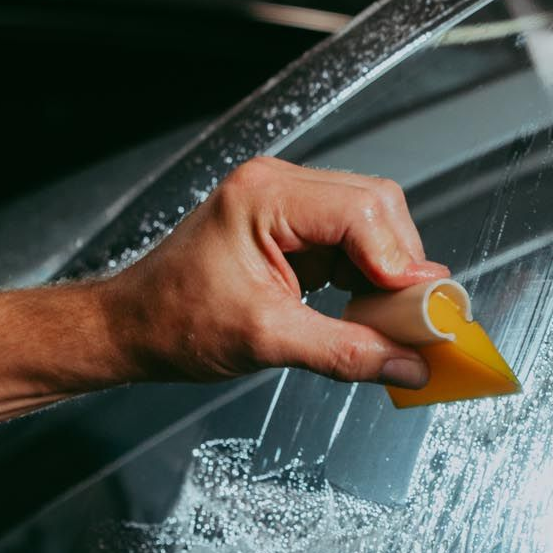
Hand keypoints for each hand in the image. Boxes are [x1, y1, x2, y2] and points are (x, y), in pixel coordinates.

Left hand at [104, 156, 448, 388]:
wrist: (132, 327)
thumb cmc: (173, 322)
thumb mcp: (267, 341)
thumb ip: (346, 351)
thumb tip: (407, 364)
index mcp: (265, 197)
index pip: (362, 211)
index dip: (399, 260)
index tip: (420, 308)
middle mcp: (279, 188)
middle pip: (378, 206)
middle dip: (401, 263)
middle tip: (410, 316)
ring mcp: (287, 205)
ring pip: (373, 221)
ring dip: (389, 270)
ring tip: (387, 317)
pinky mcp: (293, 229)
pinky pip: (353, 241)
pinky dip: (370, 275)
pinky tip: (366, 308)